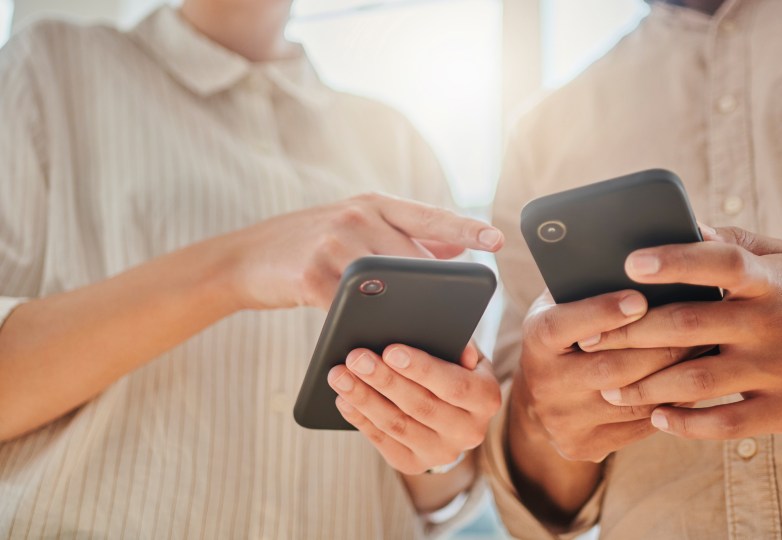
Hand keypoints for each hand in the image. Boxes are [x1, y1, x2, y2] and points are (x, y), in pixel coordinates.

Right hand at [216, 192, 503, 309]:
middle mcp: (357, 216)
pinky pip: (350, 307)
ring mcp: (333, 243)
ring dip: (406, 311)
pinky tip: (377, 340)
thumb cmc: (308, 245)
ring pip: (387, 283)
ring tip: (429, 332)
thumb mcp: (354, 224)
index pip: (429, 215)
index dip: (466, 227)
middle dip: (437, 289)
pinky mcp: (310, 275)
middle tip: (459, 315)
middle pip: (413, 258)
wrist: (244, 257)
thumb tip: (456, 245)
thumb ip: (404, 233)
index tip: (498, 241)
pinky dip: (365, 326)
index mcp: (373, 204)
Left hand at [327, 342, 500, 474]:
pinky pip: (383, 442)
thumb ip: (458, 343)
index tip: (390, 350)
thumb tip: (457, 345)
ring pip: (398, 425)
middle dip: (384, 380)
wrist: (453, 413)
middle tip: (355, 358)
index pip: (455, 385)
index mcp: (486, 398)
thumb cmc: (452, 369)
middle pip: (421, 406)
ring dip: (364, 399)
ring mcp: (442, 453)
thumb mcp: (463, 352)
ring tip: (340, 375)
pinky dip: (360, 419)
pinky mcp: (415, 465)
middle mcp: (470, 431)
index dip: (422, 369)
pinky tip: (344, 399)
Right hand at [510, 289, 691, 462]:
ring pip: (631, 400)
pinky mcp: (582, 445)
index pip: (562, 325)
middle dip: (660, 345)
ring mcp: (562, 419)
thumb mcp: (563, 303)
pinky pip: (638, 426)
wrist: (539, 398)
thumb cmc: (567, 333)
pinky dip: (671, 404)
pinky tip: (694, 383)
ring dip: (675, 376)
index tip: (640, 299)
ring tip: (707, 350)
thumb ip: (589, 285)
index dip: (601, 312)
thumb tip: (644, 261)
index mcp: (535, 340)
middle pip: (609, 368)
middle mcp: (544, 383)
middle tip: (700, 323)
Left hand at [590, 226, 781, 441]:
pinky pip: (723, 422)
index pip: (718, 261)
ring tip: (609, 387)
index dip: (674, 260)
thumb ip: (740, 245)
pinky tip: (656, 419)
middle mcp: (771, 321)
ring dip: (644, 385)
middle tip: (589, 340)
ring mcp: (778, 368)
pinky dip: (684, 424)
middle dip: (630, 333)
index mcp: (769, 280)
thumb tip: (691, 229)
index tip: (630, 263)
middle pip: (686, 325)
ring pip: (694, 379)